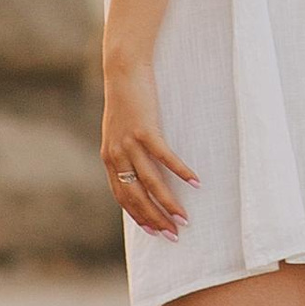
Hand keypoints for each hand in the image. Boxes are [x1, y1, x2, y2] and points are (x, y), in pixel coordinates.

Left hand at [99, 55, 197, 236]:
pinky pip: (164, 157)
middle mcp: (116, 155)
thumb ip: (126, 152)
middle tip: (174, 235)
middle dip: (155, 219)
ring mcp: (129, 143)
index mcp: (109, 158)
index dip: (139, 216)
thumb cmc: (126, 100)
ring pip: (150, 182)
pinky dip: (180, 171)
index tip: (154, 232)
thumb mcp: (119, 131)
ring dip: (169, 203)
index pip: (123, 197)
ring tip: (185, 218)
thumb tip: (140, 171)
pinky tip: (195, 182)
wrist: (123, 71)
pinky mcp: (145, 129)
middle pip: (136, 197)